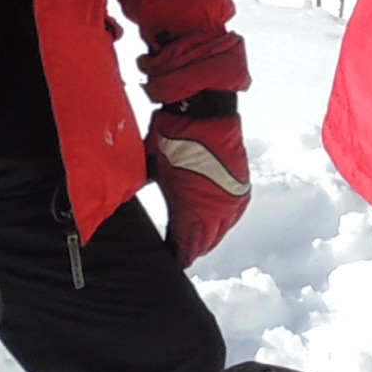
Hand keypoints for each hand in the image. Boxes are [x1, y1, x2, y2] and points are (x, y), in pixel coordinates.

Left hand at [149, 104, 248, 262]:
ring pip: (220, 232)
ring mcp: (232, 202)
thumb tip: (130, 203)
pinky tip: (210, 221)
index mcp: (194, 211)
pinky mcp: (241, 191)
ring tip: (191, 238)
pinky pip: (231, 218)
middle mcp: (217, 212)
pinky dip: (220, 222)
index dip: (177, 256)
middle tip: (177, 250)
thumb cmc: (175, 138)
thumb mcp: (156, 172)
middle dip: (191, 247)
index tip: (167, 259)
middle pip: (204, 244)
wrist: (205, 112)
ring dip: (206, 236)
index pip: (187, 248)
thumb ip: (154, 196)